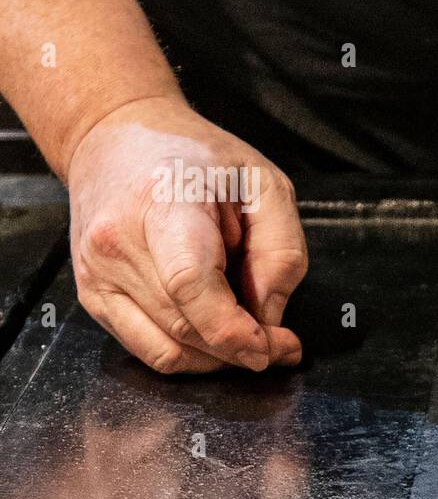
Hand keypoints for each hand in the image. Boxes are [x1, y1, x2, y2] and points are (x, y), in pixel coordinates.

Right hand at [67, 95, 307, 372]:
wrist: (116, 139)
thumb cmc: (197, 159)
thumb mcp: (264, 184)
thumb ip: (280, 251)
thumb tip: (268, 317)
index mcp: (163, 204)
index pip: (190, 283)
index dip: (233, 330)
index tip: (272, 346)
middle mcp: (118, 244)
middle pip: (184, 327)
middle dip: (241, 349)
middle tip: (282, 344)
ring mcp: (98, 274)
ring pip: (167, 350)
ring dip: (218, 359)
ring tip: (253, 338)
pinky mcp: (93, 295)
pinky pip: (148, 349)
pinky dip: (190, 356)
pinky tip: (216, 337)